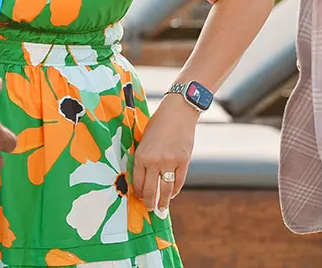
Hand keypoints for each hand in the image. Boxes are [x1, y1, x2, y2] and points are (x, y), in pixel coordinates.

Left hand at [133, 96, 198, 212]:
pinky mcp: (184, 161)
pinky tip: (171, 194)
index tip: (139, 197)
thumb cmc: (158, 124)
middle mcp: (155, 161)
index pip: (137, 181)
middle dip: (149, 202)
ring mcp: (170, 162)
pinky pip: (179, 182)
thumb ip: (143, 157)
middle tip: (149, 208)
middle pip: (151, 190)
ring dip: (163, 201)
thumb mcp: (144, 139)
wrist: (178, 112)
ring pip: (165, 190)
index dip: (138, 192)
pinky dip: (174, 190)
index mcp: (141, 155)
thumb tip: (142, 177)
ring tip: (161, 208)